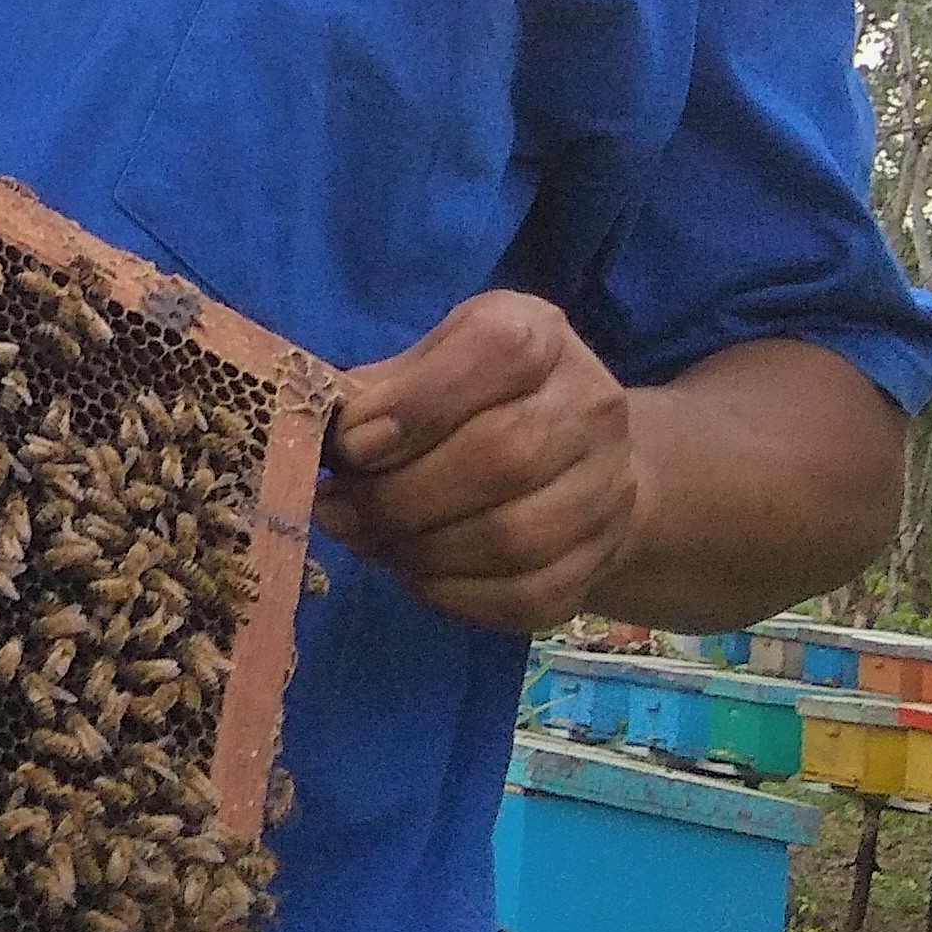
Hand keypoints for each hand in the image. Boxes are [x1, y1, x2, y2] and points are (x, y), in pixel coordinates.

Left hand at [312, 292, 641, 633]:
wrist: (576, 460)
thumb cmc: (475, 399)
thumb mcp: (429, 362)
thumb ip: (381, 390)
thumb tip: (325, 438)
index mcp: (539, 336)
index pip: (496, 352)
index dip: (417, 404)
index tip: (351, 445)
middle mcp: (589, 406)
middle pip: (502, 457)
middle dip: (399, 495)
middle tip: (336, 511)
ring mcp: (606, 488)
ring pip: (513, 537)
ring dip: (419, 550)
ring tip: (366, 542)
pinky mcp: (598, 558)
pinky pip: (523, 595)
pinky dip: (451, 593)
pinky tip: (411, 572)